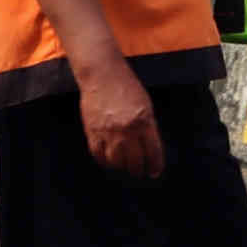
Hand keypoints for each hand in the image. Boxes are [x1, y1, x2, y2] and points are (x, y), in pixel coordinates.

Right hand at [76, 57, 162, 179]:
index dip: (155, 166)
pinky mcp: (92, 131)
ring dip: (121, 167)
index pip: (153, 152)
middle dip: (138, 170)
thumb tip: (150, 149)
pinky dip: (104, 161)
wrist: (102, 75)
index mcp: (144, 122)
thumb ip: (149, 127)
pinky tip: (109, 160)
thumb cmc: (127, 87)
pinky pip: (98, 155)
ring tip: (124, 166)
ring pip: (116, 162)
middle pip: (135, 161)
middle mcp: (127, 130)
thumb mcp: (146, 105)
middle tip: (139, 172)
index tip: (154, 172)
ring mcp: (108, 132)